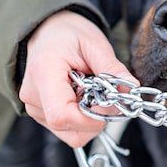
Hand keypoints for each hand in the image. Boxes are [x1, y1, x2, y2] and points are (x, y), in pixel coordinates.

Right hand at [19, 10, 136, 147]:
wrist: (47, 32)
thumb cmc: (68, 34)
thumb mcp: (94, 44)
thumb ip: (112, 68)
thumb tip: (132, 88)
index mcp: (44, 74)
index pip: (62, 116)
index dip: (92, 118)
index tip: (109, 102)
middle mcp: (34, 96)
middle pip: (70, 130)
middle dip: (97, 119)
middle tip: (107, 95)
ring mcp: (35, 108)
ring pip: (71, 134)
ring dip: (92, 120)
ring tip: (93, 93)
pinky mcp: (41, 114)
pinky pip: (68, 130)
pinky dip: (83, 119)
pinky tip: (84, 98)